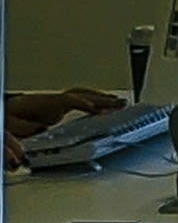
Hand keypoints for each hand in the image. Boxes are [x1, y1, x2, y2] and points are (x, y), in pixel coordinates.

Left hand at [4, 86, 122, 172]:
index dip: (82, 103)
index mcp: (43, 103)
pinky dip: (95, 103)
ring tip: (119, 102)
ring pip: (84, 95)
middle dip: (103, 99)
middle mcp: (52, 100)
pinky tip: (103, 109)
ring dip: (103, 98)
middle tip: (122, 103)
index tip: (96, 109)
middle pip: (82, 95)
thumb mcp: (11, 124)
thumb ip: (26, 127)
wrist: (4, 114)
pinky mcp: (56, 109)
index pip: (68, 99)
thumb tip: (40, 127)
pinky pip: (81, 101)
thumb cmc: (7, 118)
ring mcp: (55, 104)